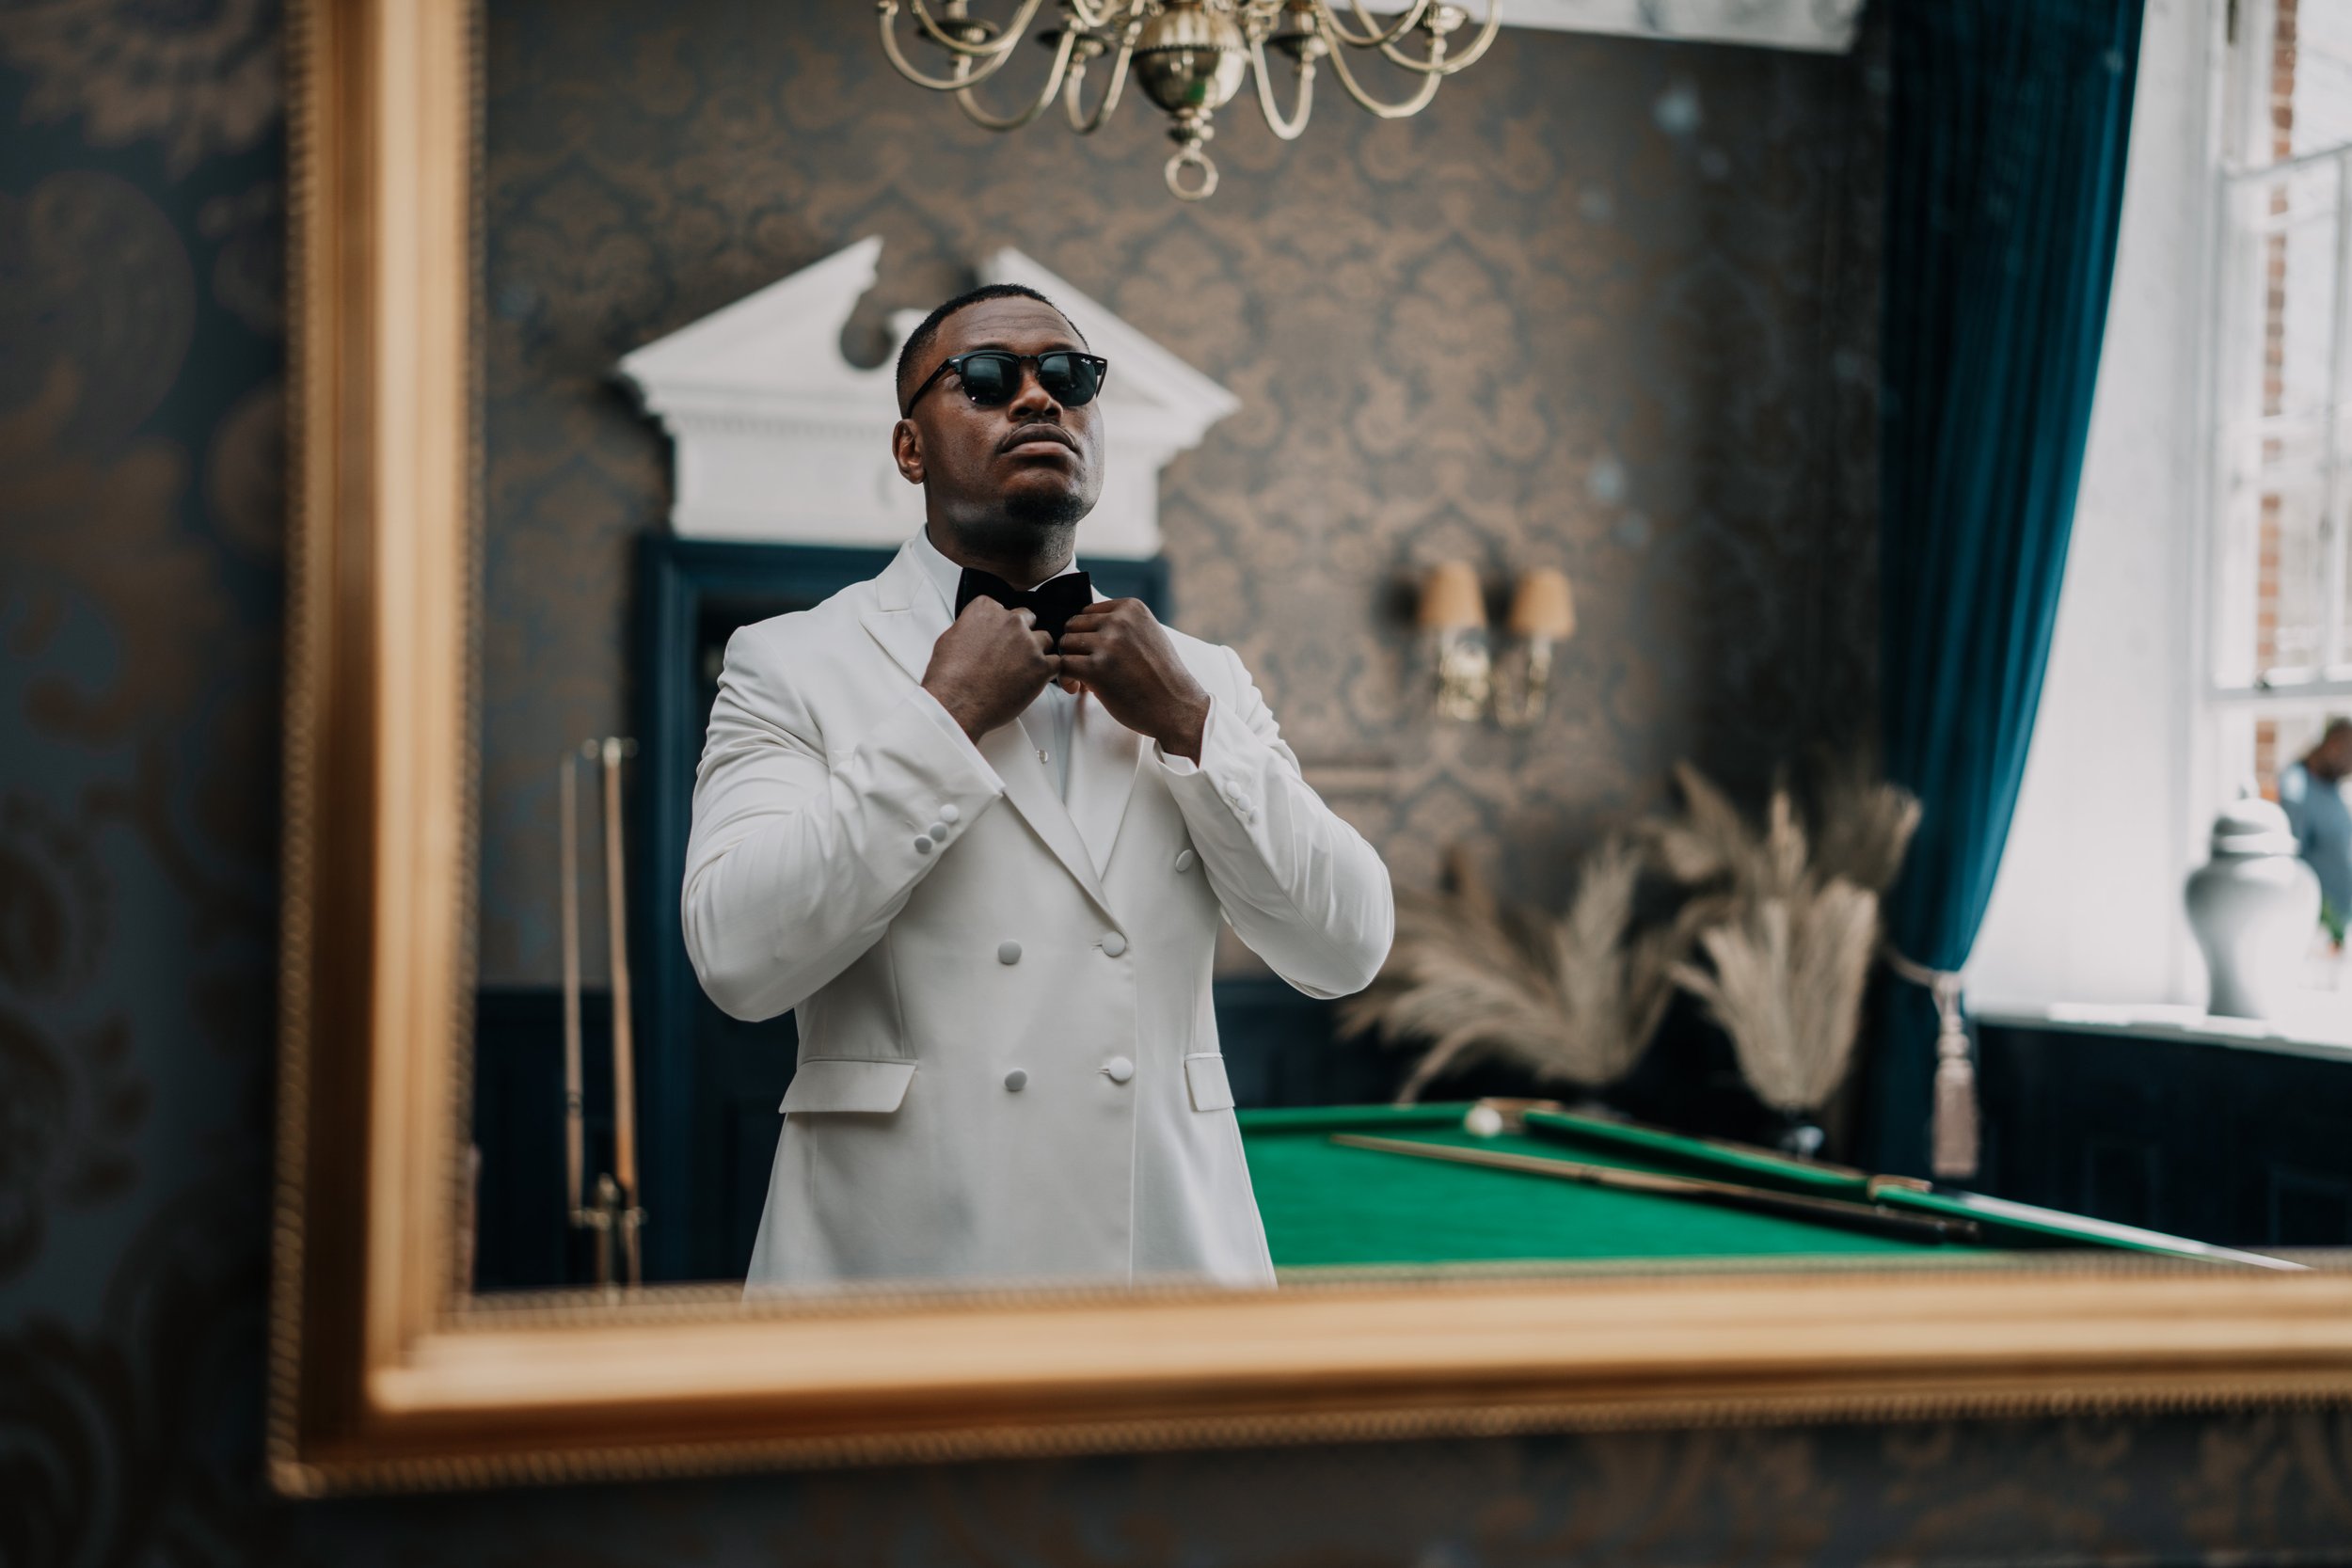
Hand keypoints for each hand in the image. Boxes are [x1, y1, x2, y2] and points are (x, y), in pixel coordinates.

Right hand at [922, 599, 1056, 741]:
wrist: (957, 703)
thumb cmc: (949, 677)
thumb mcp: (950, 638)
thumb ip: (970, 627)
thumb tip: (975, 631)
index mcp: (986, 610)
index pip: (1003, 608)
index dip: (1002, 626)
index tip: (997, 638)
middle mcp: (1010, 621)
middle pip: (1027, 619)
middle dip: (1021, 635)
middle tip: (1011, 654)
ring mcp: (1029, 643)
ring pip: (1044, 639)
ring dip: (1036, 652)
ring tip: (1022, 671)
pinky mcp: (1042, 666)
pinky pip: (1056, 663)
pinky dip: (1048, 671)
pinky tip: (1035, 680)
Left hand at [1054, 599, 1210, 761]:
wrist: (1177, 706)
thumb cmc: (1162, 675)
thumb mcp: (1148, 634)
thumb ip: (1122, 625)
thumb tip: (1087, 626)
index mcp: (1131, 608)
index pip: (1087, 612)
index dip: (1086, 634)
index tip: (1094, 652)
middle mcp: (1119, 621)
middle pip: (1073, 626)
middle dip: (1075, 647)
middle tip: (1086, 668)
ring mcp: (1108, 644)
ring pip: (1065, 644)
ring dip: (1070, 662)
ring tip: (1084, 680)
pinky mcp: (1097, 669)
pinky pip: (1064, 665)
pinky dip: (1066, 679)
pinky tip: (1077, 688)